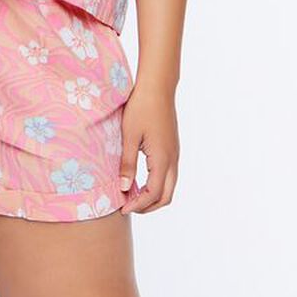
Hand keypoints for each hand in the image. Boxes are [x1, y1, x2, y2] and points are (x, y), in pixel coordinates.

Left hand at [118, 79, 178, 213]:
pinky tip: (139, 181)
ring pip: (169, 187)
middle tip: (127, 206)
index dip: (138, 205)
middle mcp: (173, 159)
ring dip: (152, 196)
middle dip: (147, 206)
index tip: (122, 208)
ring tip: (131, 195)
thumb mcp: (129, 136)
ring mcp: (175, 154)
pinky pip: (168, 176)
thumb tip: (124, 189)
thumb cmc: (141, 108)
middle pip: (166, 196)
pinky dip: (156, 186)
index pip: (153, 193)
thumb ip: (127, 164)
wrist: (158, 88)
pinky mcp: (172, 149)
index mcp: (162, 158)